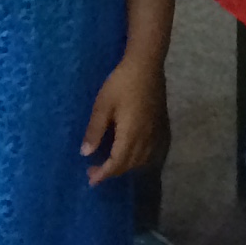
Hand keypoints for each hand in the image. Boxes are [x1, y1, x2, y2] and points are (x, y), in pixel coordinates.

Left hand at [78, 60, 164, 184]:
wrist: (146, 65)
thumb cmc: (121, 83)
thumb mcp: (102, 105)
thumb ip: (95, 131)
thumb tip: (86, 154)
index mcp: (130, 134)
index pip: (117, 163)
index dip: (103, 174)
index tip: (90, 180)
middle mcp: (145, 138)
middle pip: (130, 164)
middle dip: (112, 172)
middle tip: (94, 170)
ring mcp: (155, 132)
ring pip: (142, 160)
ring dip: (126, 166)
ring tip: (111, 163)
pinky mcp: (159, 125)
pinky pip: (151, 151)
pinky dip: (139, 159)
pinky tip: (130, 152)